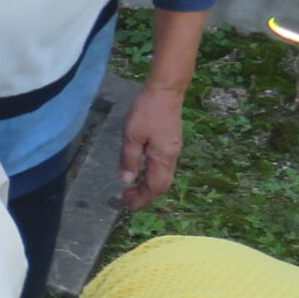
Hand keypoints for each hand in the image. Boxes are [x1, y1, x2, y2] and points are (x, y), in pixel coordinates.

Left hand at [120, 85, 185, 210]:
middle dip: (144, 195)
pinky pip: (162, 167)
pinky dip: (151, 175)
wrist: (165, 91)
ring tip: (130, 189)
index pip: (154, 187)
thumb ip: (129, 159)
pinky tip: (140, 172)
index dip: (142, 199)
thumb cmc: (147, 112)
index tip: (128, 206)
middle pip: (160, 185)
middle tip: (125, 200)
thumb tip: (127, 180)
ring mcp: (173, 150)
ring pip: (162, 176)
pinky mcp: (171, 143)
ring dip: (147, 186)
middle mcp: (171, 157)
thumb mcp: (132, 136)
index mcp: (163, 158)